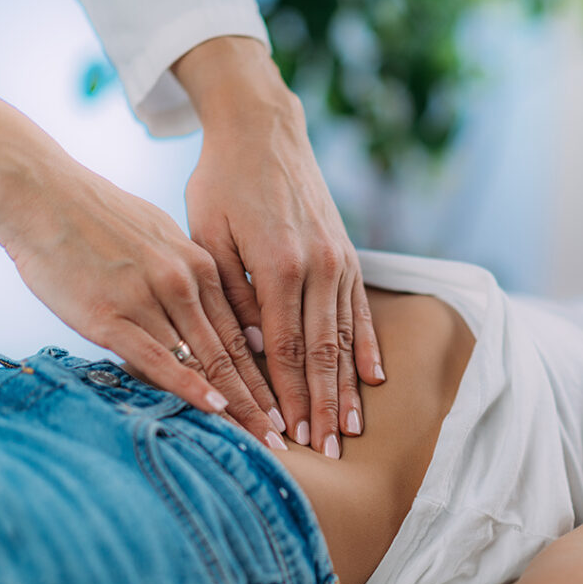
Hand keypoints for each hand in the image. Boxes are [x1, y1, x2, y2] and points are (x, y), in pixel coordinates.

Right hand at [0, 158, 284, 447]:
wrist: (42, 192)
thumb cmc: (100, 218)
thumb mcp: (162, 239)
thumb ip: (190, 277)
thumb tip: (210, 314)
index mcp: (201, 266)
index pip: (243, 332)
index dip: (269, 373)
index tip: (289, 405)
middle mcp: (183, 283)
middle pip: (233, 352)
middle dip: (263, 399)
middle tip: (288, 436)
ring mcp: (149, 299)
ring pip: (204, 360)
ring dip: (237, 404)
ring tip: (263, 439)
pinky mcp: (110, 315)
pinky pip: (158, 358)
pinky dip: (189, 385)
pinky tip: (215, 408)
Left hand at [174, 38, 384, 456]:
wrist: (263, 131)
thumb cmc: (222, 182)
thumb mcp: (209, 235)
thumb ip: (232, 296)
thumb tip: (251, 352)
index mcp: (278, 266)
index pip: (283, 349)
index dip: (287, 397)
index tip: (288, 437)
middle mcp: (317, 268)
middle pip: (321, 353)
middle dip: (322, 407)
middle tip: (327, 452)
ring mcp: (338, 262)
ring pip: (345, 338)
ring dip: (347, 387)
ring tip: (350, 429)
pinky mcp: (347, 255)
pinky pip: (361, 310)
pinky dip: (367, 347)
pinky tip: (373, 379)